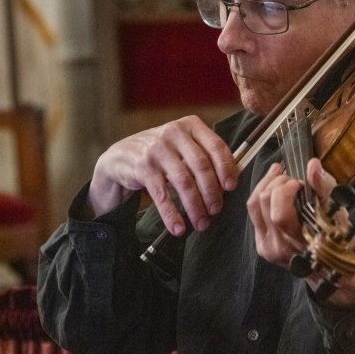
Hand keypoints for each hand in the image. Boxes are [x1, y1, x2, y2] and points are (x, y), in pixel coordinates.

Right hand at [87, 116, 237, 234]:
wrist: (122, 155)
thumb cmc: (164, 153)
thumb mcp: (184, 146)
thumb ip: (206, 156)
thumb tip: (231, 181)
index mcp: (190, 125)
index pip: (215, 146)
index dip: (226, 168)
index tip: (231, 187)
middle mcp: (174, 133)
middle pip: (201, 166)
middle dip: (212, 192)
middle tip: (216, 210)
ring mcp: (156, 149)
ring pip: (183, 181)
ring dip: (195, 206)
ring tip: (201, 223)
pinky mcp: (142, 167)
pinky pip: (161, 194)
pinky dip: (171, 214)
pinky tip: (178, 227)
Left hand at [247, 157, 354, 306]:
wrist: (336, 275)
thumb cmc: (342, 243)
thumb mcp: (339, 214)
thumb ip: (324, 188)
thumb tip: (313, 165)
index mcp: (299, 241)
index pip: (279, 210)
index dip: (287, 187)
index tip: (301, 182)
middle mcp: (279, 247)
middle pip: (263, 202)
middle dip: (276, 182)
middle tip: (292, 178)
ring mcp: (267, 248)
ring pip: (254, 206)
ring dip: (266, 185)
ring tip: (280, 176)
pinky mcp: (262, 247)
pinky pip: (254, 215)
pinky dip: (263, 198)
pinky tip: (276, 191)